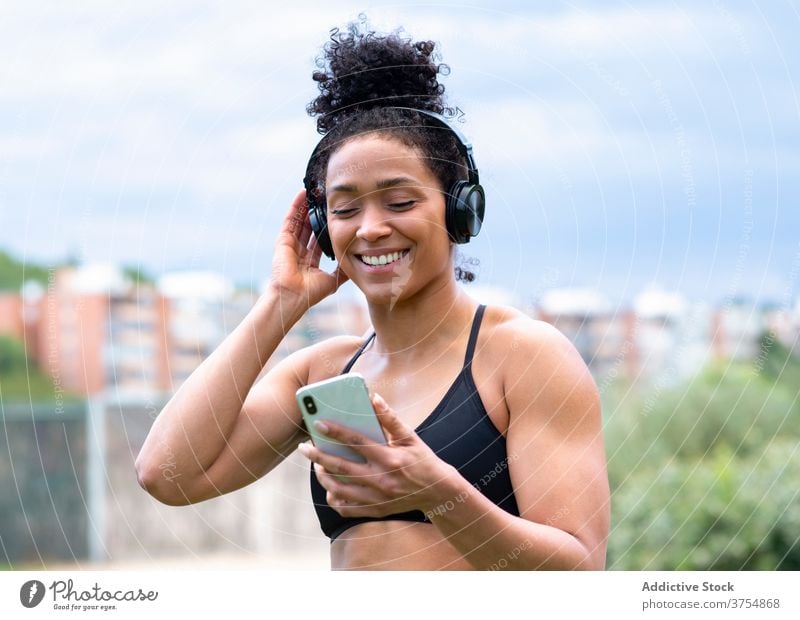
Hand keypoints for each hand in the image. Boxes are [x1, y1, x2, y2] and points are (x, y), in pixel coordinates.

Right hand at [270, 189, 348, 309]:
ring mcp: (290, 245)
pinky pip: (290, 219)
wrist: (294, 297)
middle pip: (309, 228)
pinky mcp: (283, 240)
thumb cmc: (311, 293)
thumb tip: (360, 263)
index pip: (320, 239)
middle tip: (326, 200)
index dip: (327, 227)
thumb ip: (344, 271)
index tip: (336, 216)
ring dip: (307, 206)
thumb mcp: (334, 280)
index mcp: (310, 261)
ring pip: (300, 221)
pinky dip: (296, 206)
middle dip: (318, 214)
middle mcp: (300, 252)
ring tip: (315, 192)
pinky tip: (302, 194)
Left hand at [297, 393, 456, 517]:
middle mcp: (381, 479)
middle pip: (341, 467)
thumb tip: (373, 398)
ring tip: (317, 465)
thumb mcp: (410, 437)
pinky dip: (334, 498)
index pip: (356, 442)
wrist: (438, 492)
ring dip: (323, 477)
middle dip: (319, 456)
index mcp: (389, 458)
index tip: (318, 424)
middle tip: (304, 448)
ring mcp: (377, 498)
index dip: (336, 432)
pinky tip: (330, 487)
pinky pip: (347, 508)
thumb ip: (390, 419)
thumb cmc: (422, 460)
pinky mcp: (376, 510)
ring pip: (340, 489)